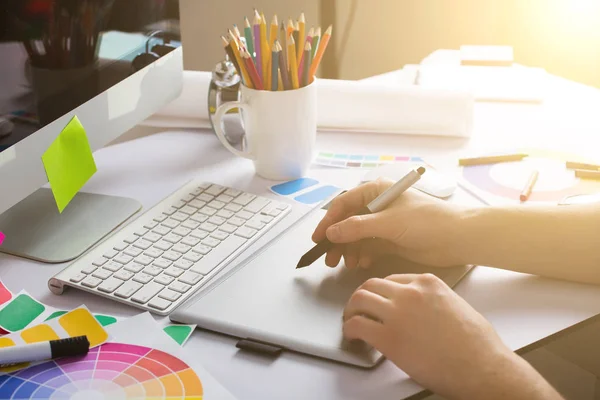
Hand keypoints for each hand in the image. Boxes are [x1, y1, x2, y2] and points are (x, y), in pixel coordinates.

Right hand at [312, 178, 469, 268]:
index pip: (344, 204)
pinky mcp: (392, 239)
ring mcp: (385, 223)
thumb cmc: (425, 222)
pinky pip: (369, 246)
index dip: (328, 221)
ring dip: (350, 250)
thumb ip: (357, 228)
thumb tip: (331, 232)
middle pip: (349, 221)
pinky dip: (363, 254)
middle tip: (330, 260)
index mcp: (377, 191)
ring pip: (358, 236)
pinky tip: (361, 263)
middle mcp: (378, 205)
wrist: (458, 238)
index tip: (318, 239)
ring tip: (346, 265)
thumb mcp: (388, 223)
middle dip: (338, 240)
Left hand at [343, 273, 562, 399]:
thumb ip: (433, 300)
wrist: (483, 368)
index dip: (380, 293)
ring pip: (359, 299)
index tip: (377, 302)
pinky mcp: (389, 337)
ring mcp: (398, 313)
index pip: (391, 279)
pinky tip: (352, 337)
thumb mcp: (456, 305)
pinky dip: (349, 329)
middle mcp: (410, 292)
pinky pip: (357, 325)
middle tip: (357, 310)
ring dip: (351, 311)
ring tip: (351, 322)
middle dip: (361, 298)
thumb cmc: (477, 344)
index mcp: (428, 283)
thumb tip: (421, 309)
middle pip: (371, 285)